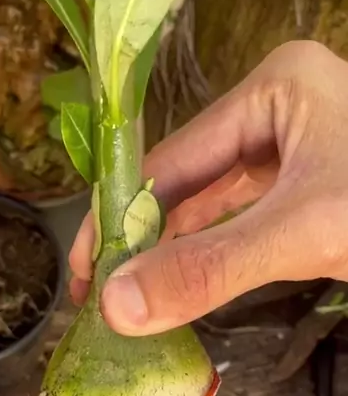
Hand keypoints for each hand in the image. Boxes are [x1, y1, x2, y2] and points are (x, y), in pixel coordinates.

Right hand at [70, 40, 347, 332]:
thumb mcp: (301, 233)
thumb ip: (209, 269)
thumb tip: (117, 307)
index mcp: (272, 89)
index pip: (171, 159)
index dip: (121, 220)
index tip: (85, 275)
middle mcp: (278, 110)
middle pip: (188, 182)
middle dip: (146, 242)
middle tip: (102, 299)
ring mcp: (296, 149)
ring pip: (214, 207)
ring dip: (175, 255)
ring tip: (131, 304)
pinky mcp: (310, 189)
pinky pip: (244, 224)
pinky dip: (213, 259)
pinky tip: (182, 291)